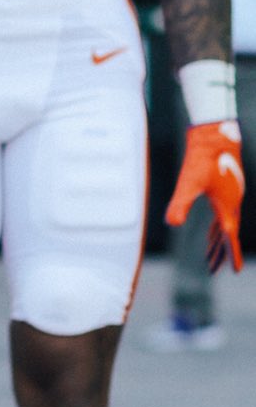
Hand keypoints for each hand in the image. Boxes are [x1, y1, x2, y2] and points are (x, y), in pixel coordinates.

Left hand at [165, 121, 244, 272]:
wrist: (214, 135)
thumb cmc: (202, 159)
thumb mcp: (188, 183)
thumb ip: (180, 203)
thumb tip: (171, 223)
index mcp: (227, 206)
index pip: (230, 237)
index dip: (231, 254)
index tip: (235, 271)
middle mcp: (232, 203)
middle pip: (228, 234)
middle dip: (221, 251)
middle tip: (213, 268)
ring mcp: (231, 195)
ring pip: (226, 223)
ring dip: (219, 239)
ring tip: (211, 253)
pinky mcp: (226, 187)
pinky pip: (224, 212)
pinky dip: (219, 224)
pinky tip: (214, 226)